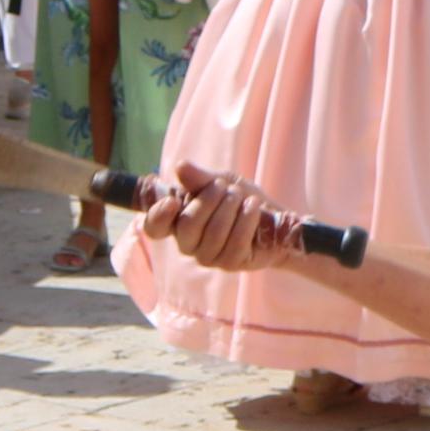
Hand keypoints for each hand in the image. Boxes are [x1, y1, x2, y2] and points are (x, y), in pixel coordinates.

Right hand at [133, 162, 301, 272]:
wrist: (275, 218)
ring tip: (243, 197)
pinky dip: (246, 218)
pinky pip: (235, 241)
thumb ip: (201, 178)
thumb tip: (180, 167)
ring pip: (213, 233)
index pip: (155, 227)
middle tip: (225, 188)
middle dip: (209, 200)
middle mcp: (189, 243)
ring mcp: (208, 257)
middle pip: (187, 226)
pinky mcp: (230, 263)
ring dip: (231, 207)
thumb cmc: (241, 200)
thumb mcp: (222, 182)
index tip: (172, 201)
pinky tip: (253, 207)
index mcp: (179, 221)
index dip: (157, 216)